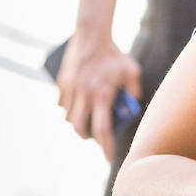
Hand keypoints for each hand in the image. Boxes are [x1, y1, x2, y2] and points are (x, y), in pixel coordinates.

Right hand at [57, 34, 140, 162]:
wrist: (91, 36)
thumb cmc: (115, 55)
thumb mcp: (132, 72)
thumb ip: (134, 91)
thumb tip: (133, 108)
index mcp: (102, 95)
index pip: (103, 129)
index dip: (105, 146)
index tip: (108, 159)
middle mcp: (83, 95)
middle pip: (80, 128)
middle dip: (87, 136)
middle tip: (96, 137)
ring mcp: (70, 90)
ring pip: (69, 117)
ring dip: (78, 122)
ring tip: (89, 118)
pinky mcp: (61, 84)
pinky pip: (62, 105)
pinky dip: (69, 109)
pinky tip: (79, 105)